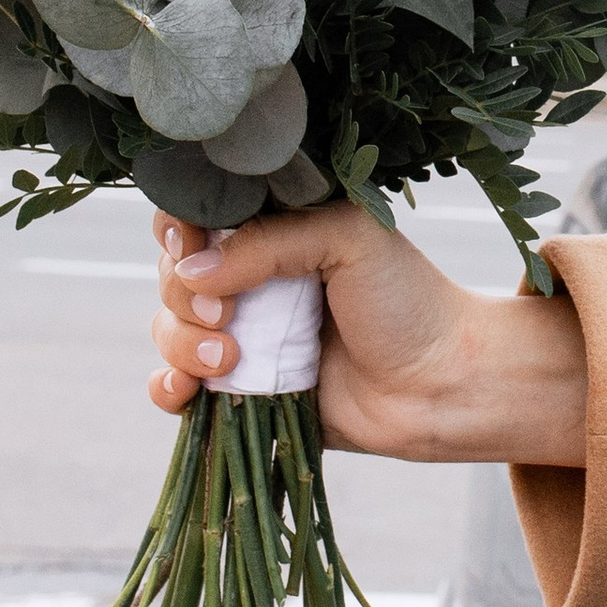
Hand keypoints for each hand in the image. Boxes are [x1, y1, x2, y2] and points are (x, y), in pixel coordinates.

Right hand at [148, 206, 586, 466]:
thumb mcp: (349, 239)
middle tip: (230, 314)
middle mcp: (254, 278)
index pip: (198, 213)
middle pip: (173, 273)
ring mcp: (246, 334)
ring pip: (169, 329)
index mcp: (279, 229)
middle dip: (183, 295)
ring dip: (183, 344)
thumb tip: (192, 272)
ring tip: (232, 360)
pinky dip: (167, 388)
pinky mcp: (243, 389)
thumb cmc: (408, 300)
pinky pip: (175, 387)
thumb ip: (269, 241)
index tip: (193, 246)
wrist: (440, 384)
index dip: (181, 228)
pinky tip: (185, 393)